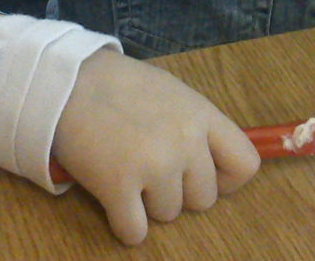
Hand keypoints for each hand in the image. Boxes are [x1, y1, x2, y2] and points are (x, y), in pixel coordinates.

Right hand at [52, 49, 260, 243]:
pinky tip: (116, 202)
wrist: (70, 82)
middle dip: (181, 192)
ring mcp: (153, 166)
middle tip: (154, 171)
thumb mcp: (174, 95)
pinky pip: (135, 232)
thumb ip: (197, 127)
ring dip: (149, 204)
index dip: (227, 180)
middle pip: (204, 199)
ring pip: (168, 215)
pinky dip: (126, 225)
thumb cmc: (123, 87)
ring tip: (128, 173)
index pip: (245, 164)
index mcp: (202, 117)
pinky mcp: (117, 187)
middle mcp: (185, 143)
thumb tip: (215, 163)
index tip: (204, 177)